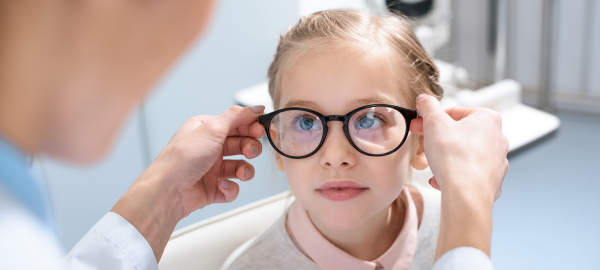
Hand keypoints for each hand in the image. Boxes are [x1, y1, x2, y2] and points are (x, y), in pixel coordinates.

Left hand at [111, 105, 265, 260]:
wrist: (168, 190)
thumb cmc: (183, 158)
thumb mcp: (212, 129)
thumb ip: (237, 116)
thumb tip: (255, 107)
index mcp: (206, 129)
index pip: (236, 124)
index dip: (250, 127)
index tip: (261, 130)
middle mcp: (209, 147)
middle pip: (241, 145)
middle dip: (249, 148)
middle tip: (250, 151)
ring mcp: (211, 169)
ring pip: (240, 167)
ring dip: (244, 170)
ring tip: (240, 173)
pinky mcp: (213, 188)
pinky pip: (232, 187)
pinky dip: (231, 188)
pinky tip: (221, 185)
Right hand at [410, 94, 508, 259]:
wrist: (467, 194)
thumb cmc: (455, 157)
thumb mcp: (434, 123)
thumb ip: (428, 106)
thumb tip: (424, 99)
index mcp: (487, 119)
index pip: (454, 112)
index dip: (431, 119)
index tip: (419, 126)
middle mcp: (497, 138)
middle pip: (460, 133)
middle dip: (438, 140)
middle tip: (422, 146)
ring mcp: (497, 160)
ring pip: (464, 154)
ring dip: (445, 158)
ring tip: (432, 165)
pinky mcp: (493, 180)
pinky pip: (469, 173)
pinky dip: (454, 175)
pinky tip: (440, 180)